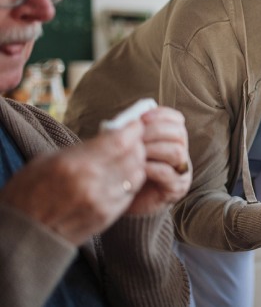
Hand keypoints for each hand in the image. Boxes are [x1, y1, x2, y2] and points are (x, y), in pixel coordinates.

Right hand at [0, 122, 146, 245]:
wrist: (24, 234)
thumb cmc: (28, 192)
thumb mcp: (48, 160)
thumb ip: (82, 150)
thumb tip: (108, 137)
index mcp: (75, 164)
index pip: (120, 141)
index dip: (133, 129)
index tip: (134, 124)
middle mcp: (92, 183)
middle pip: (133, 156)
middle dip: (136, 144)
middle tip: (132, 139)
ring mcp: (102, 202)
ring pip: (137, 175)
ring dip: (136, 163)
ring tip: (127, 158)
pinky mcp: (107, 217)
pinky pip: (131, 193)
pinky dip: (130, 182)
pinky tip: (121, 177)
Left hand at [125, 106, 191, 215]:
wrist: (126, 199)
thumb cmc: (126, 169)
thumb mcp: (128, 147)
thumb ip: (131, 133)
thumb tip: (128, 121)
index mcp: (171, 137)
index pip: (176, 119)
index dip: (160, 115)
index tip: (142, 118)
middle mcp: (181, 151)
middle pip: (178, 132)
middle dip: (155, 131)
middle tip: (135, 137)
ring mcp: (181, 170)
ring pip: (176, 151)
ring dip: (153, 149)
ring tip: (136, 153)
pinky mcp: (177, 187)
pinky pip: (168, 172)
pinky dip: (151, 167)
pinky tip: (138, 168)